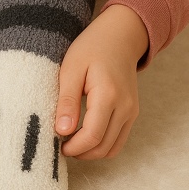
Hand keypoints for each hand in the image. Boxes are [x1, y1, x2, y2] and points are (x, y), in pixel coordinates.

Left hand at [55, 4, 147, 158]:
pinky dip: (102, 144)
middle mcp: (126, 107)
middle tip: (60, 146)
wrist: (119, 36)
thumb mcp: (71, 69)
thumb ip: (67, 101)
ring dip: (92, 152)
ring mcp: (132, 111)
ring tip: (71, 143)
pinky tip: (84, 136)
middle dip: (81, 153)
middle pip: (104, 147)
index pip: (93, 135)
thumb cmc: (91, 48)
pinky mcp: (132, 113)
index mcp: (108, 95)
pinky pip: (118, 139)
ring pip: (113, 148)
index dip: (74, 147)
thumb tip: (62, 131)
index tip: (57, 144)